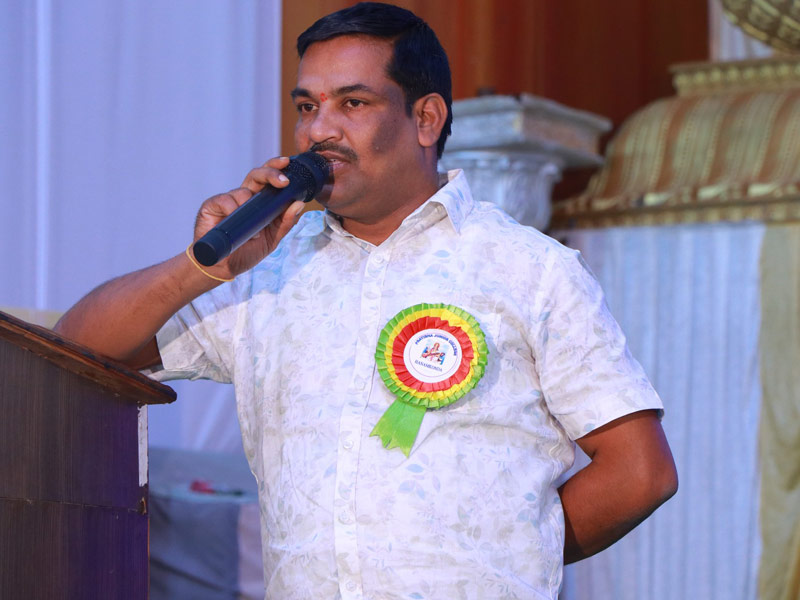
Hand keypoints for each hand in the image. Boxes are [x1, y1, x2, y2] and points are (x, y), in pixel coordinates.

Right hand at [192, 156, 304, 278]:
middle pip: (256, 175)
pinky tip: (234, 221)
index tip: (287, 163)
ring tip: (253, 230)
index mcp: (259, 202)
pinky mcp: (212, 206)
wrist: (223, 266)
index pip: (268, 180)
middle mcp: (244, 197)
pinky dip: (232, 209)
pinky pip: (225, 200)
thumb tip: (299, 204)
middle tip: (283, 181)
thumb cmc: (247, 250)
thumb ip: (286, 222)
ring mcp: (228, 200)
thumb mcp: (273, 238)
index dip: (276, 169)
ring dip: (251, 205)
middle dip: (270, 173)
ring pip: (242, 190)